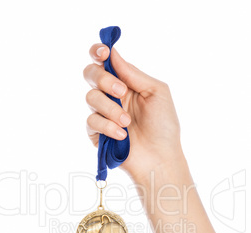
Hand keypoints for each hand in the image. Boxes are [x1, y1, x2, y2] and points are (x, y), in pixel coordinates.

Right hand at [83, 44, 181, 182]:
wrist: (160, 158)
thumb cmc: (164, 126)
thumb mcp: (156, 92)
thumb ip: (134, 73)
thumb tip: (113, 54)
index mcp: (126, 83)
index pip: (105, 62)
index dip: (99, 52)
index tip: (103, 53)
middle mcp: (112, 96)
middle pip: (91, 74)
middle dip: (103, 79)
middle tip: (121, 92)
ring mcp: (103, 114)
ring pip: (90, 98)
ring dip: (110, 109)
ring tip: (127, 122)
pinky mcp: (96, 133)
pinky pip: (91, 121)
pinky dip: (107, 126)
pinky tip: (122, 135)